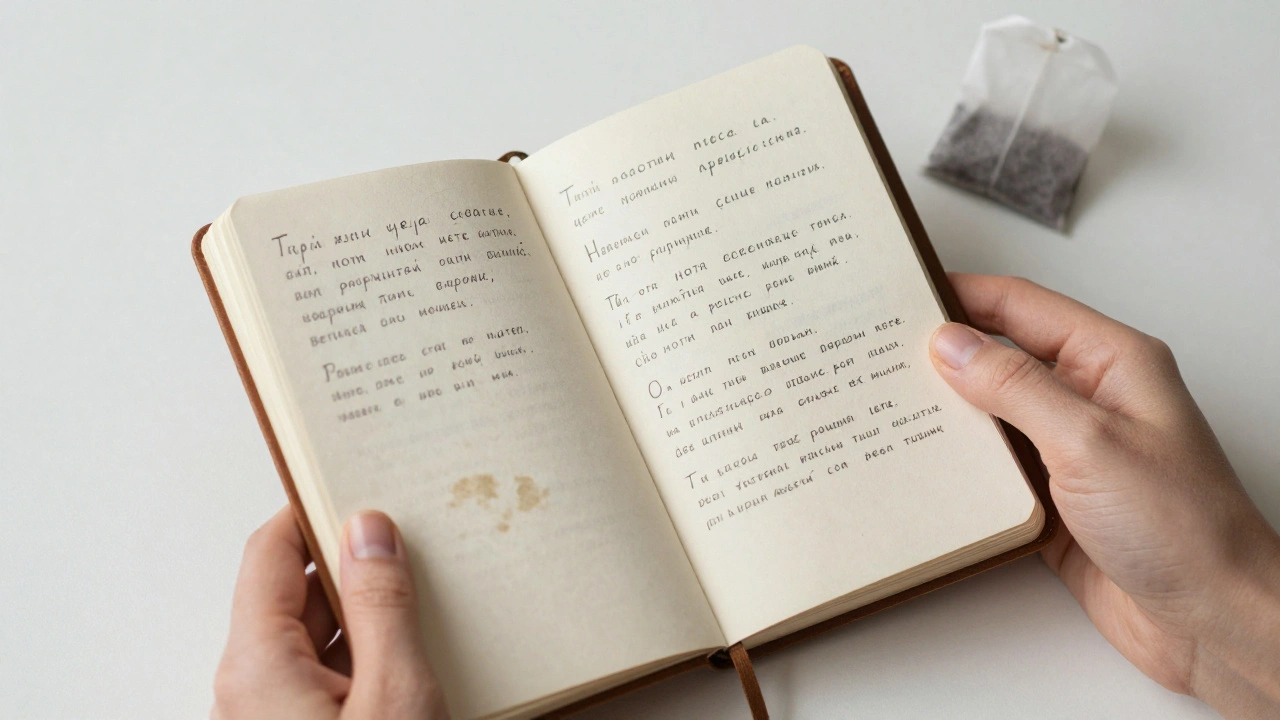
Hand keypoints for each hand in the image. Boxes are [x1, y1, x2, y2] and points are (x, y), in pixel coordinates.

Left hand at [212, 508, 449, 718]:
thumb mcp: (395, 695)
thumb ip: (381, 608)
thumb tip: (368, 534)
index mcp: (257, 668)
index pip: (270, 554)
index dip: (313, 512)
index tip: (359, 487)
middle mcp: (247, 693)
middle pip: (295, 599)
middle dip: (353, 568)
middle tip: (411, 543)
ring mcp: (268, 719)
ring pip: (315, 644)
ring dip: (365, 622)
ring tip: (425, 607)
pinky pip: (324, 683)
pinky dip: (363, 663)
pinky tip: (412, 665)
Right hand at [929, 274, 1279, 717]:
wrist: (1210, 622)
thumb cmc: (1186, 529)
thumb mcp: (1090, 441)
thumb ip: (1015, 386)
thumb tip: (953, 344)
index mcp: (1111, 362)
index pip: (1022, 307)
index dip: (962, 295)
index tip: (904, 295)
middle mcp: (1088, 399)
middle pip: (1000, 358)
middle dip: (942, 356)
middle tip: (881, 354)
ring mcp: (1068, 451)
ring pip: (988, 417)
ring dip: (945, 417)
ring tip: (887, 407)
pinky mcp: (1051, 500)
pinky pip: (990, 472)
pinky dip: (957, 471)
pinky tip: (922, 469)